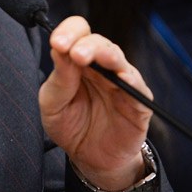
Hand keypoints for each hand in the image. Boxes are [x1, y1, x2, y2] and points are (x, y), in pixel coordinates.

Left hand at [39, 16, 152, 190]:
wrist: (89, 158)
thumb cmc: (70, 126)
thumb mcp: (53, 103)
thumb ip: (59, 78)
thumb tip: (58, 49)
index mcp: (77, 61)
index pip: (77, 33)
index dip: (68, 32)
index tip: (57, 42)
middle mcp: (100, 66)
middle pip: (97, 42)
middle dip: (84, 44)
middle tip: (73, 53)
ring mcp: (121, 82)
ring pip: (117, 58)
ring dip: (104, 54)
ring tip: (90, 57)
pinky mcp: (138, 102)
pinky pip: (137, 87)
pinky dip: (130, 80)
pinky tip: (121, 77)